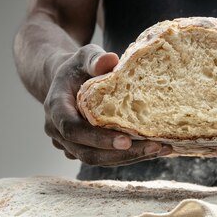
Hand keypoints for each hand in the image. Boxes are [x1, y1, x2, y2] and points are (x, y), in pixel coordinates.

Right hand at [44, 44, 172, 165]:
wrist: (64, 82)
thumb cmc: (76, 68)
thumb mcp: (83, 56)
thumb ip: (94, 58)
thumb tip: (111, 60)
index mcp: (55, 108)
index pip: (73, 130)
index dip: (98, 139)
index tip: (126, 141)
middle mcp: (58, 131)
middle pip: (88, 153)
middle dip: (122, 155)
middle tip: (154, 148)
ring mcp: (69, 145)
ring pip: (98, 160)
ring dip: (130, 158)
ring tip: (161, 148)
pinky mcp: (83, 149)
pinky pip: (104, 158)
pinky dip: (128, 156)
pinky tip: (154, 148)